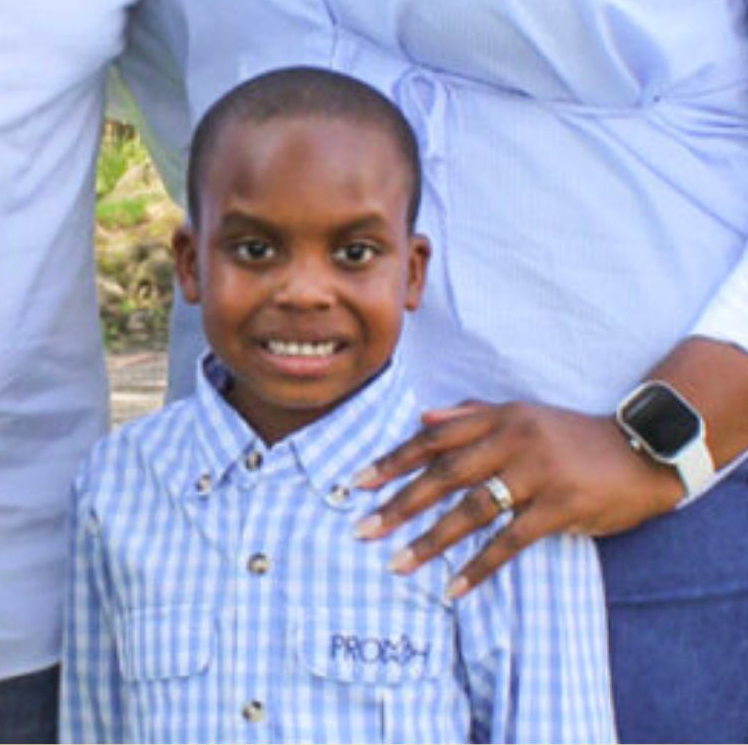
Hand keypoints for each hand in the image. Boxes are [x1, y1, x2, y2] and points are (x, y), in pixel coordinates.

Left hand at [352, 399, 682, 595]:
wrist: (642, 450)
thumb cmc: (574, 434)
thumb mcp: (522, 413)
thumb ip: (471, 415)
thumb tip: (421, 416)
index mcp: (496, 418)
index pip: (432, 439)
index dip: (392, 460)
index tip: (357, 482)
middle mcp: (509, 442)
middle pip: (442, 474)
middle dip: (398, 502)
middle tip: (363, 527)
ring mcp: (535, 474)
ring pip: (471, 509)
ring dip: (430, 539)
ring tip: (398, 564)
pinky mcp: (559, 508)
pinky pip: (510, 541)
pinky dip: (480, 566)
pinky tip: (454, 586)